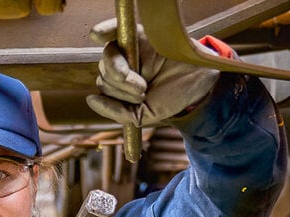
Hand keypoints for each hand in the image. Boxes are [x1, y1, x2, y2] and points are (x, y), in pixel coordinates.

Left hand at [86, 19, 219, 126]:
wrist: (199, 82)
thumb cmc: (171, 96)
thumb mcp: (142, 114)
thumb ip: (117, 112)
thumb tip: (90, 99)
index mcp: (121, 83)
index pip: (104, 86)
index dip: (116, 96)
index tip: (139, 98)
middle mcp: (122, 63)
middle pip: (104, 74)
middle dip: (122, 89)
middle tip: (144, 90)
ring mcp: (129, 48)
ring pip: (107, 60)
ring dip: (122, 76)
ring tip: (144, 82)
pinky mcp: (138, 34)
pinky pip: (113, 29)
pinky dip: (103, 31)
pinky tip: (96, 34)